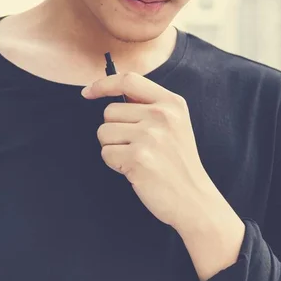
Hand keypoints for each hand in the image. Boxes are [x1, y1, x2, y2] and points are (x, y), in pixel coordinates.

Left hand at [81, 72, 215, 231]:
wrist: (193, 200)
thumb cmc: (179, 166)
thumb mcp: (175, 126)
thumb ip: (149, 108)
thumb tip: (111, 95)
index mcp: (172, 103)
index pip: (128, 80)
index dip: (103, 84)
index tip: (88, 92)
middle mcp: (161, 115)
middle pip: (109, 111)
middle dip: (113, 131)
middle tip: (135, 148)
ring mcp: (149, 136)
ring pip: (104, 132)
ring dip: (113, 148)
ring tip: (136, 160)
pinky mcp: (137, 158)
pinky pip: (106, 153)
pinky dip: (115, 165)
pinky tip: (134, 171)